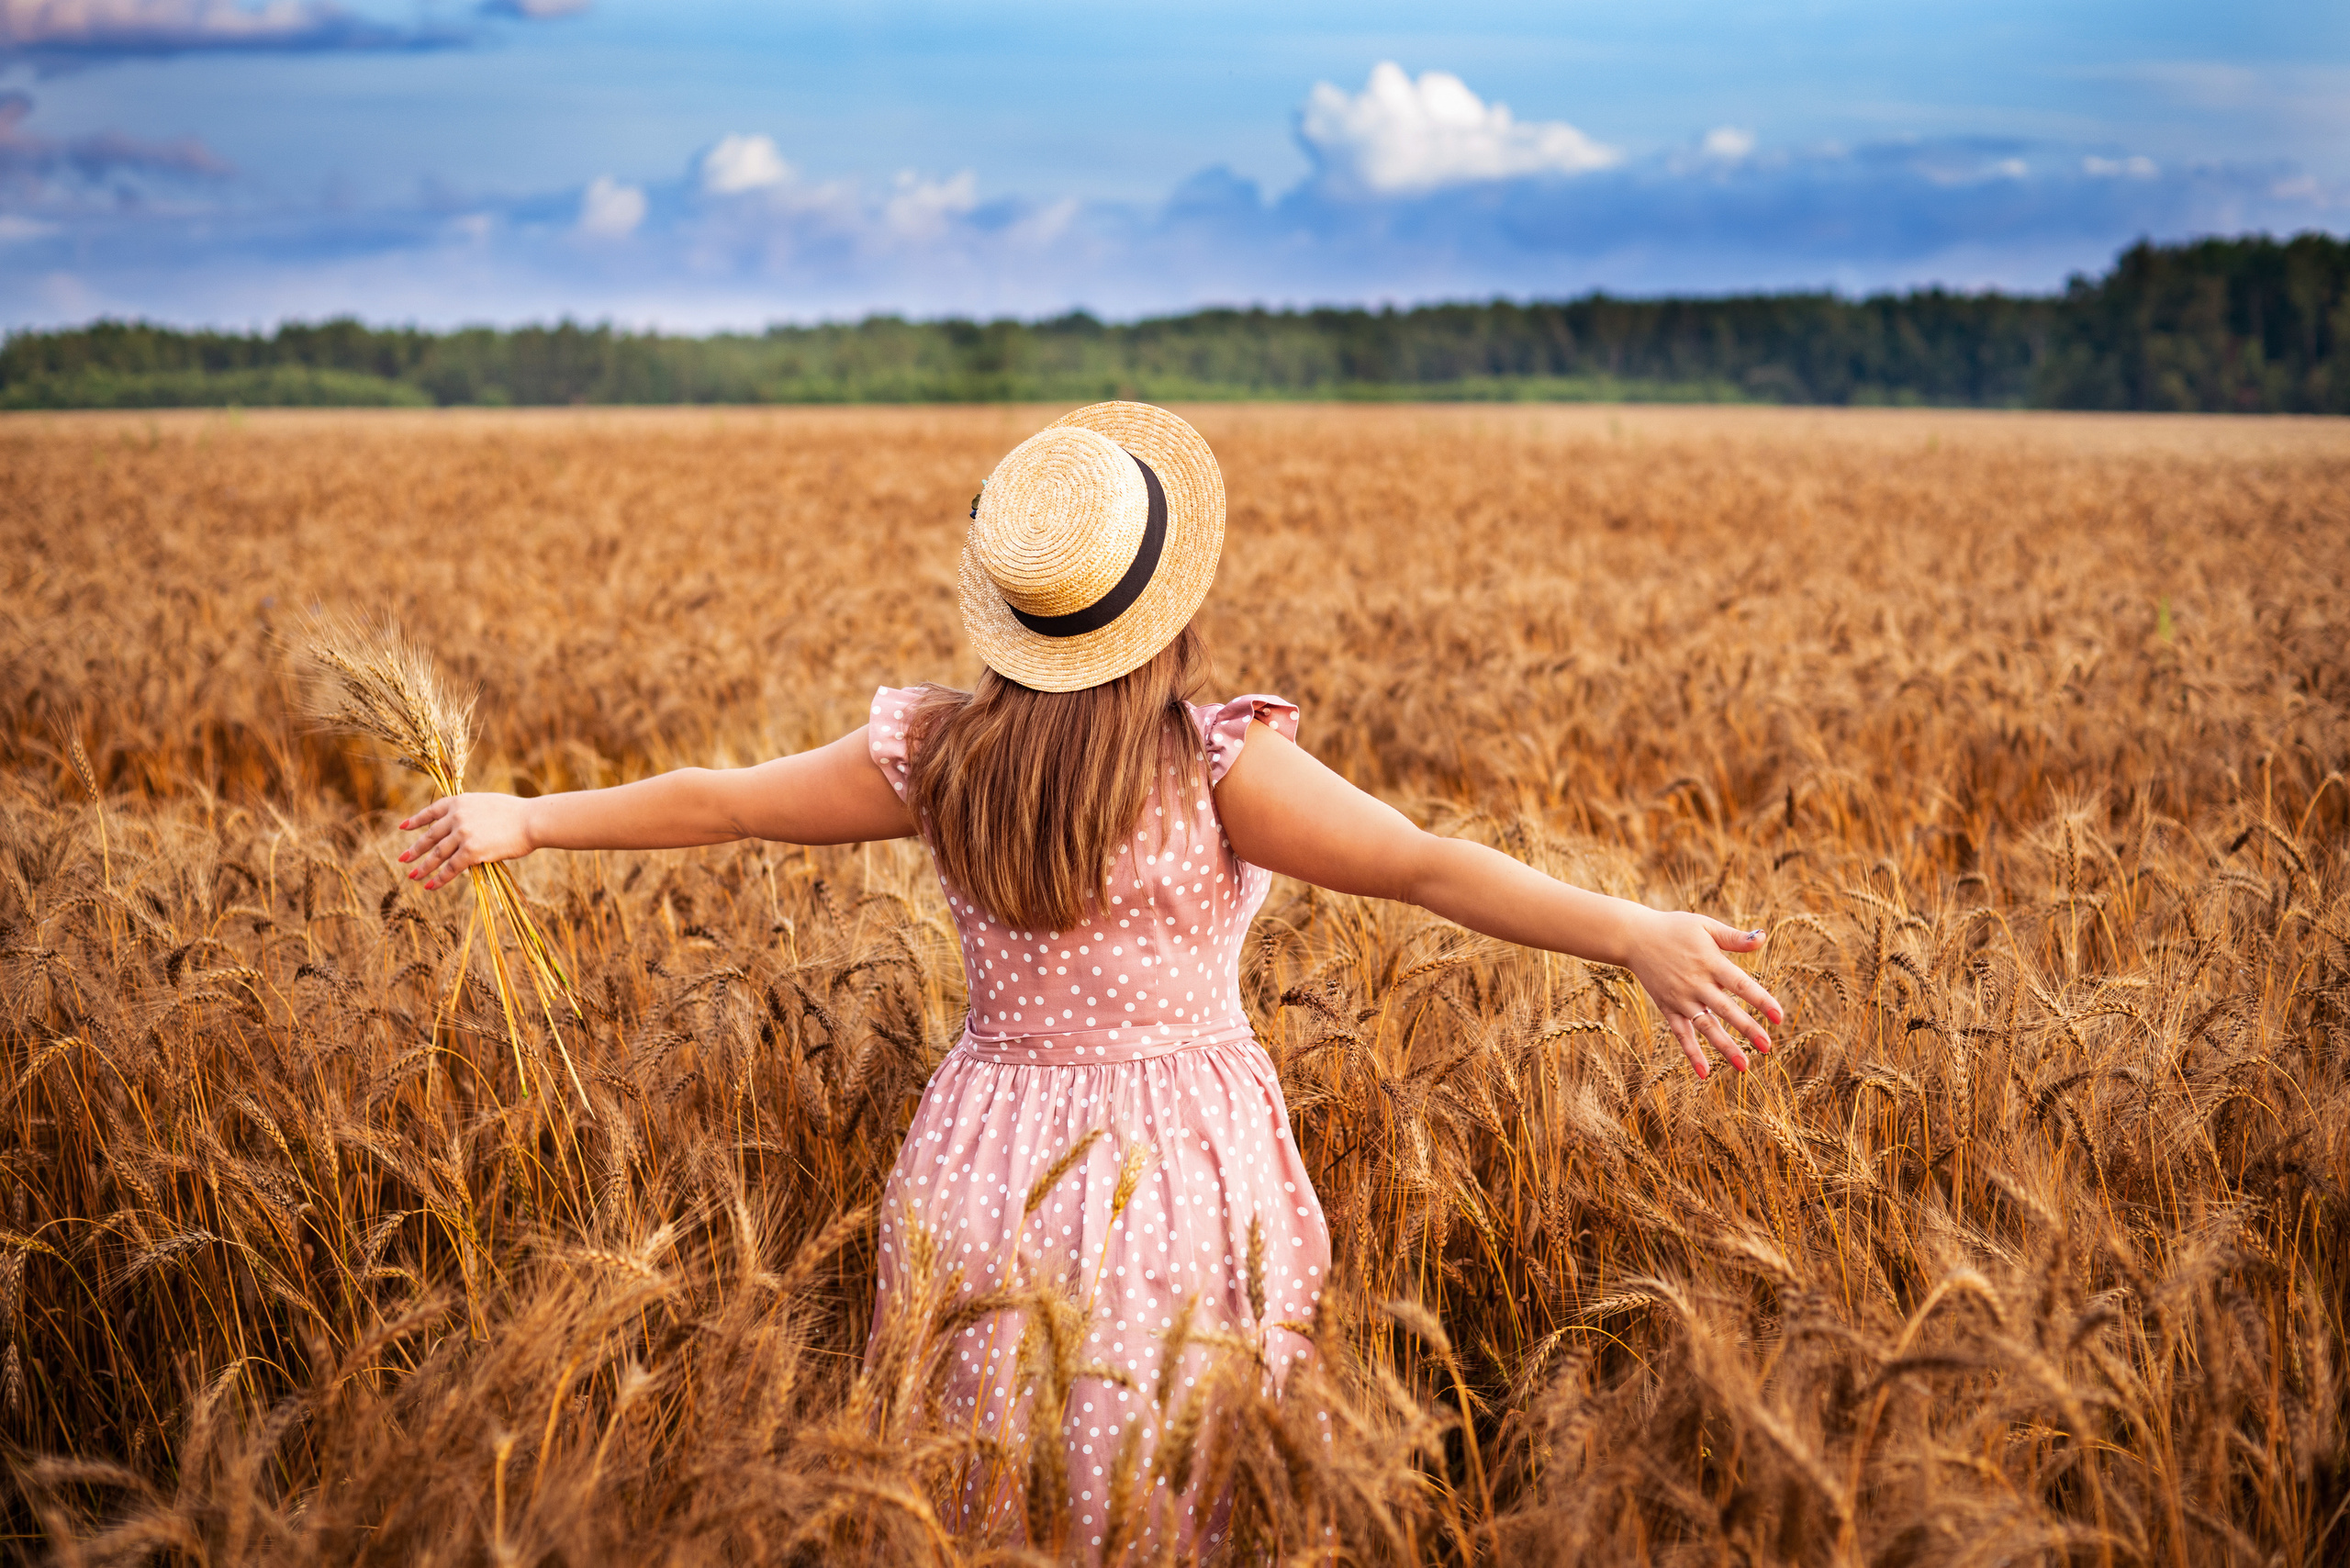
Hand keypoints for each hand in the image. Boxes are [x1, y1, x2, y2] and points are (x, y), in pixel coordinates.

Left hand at [397, 793, 534, 890]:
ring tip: (413, 877)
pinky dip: (440, 879)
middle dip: (415, 850)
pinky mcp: (472, 850)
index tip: (403, 827)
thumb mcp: (487, 804)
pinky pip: (451, 867)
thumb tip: (461, 828)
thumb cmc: (517, 813)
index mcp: (459, 801)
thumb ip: (471, 812)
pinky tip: (430, 886)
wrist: (532, 820)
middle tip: (403, 859)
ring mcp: (462, 833)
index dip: (416, 820)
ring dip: (424, 867)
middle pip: (430, 836)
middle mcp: (457, 816)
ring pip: (437, 854)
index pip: (431, 811)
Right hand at [1621, 911, 1782, 1077]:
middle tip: (1768, 1047)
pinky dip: (1691, 1052)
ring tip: (1744, 1066)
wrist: (1633, 937)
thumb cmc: (1674, 928)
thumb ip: (1734, 937)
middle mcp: (1696, 983)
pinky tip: (1704, 1073)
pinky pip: (1680, 1033)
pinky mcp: (1667, 1007)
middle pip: (1726, 1009)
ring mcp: (1680, 998)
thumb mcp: (1705, 926)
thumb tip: (1763, 938)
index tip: (1779, 1017)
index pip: (1741, 984)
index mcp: (1710, 961)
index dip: (1761, 1000)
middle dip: (1748, 1029)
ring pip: (1705, 1026)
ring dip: (1724, 1046)